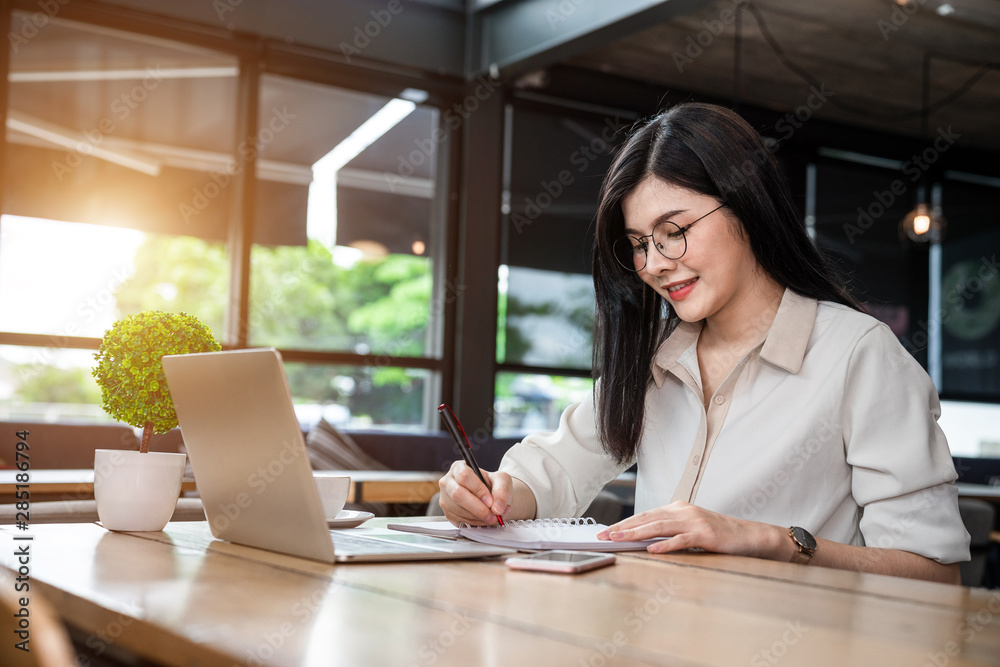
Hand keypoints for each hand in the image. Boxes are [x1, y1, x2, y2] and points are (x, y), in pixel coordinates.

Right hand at [438, 460, 510, 525]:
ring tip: (493, 516)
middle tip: (493, 514)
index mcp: (458, 468)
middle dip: (478, 508)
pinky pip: (461, 521)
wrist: (490, 496)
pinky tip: (485, 518)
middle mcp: (448, 482)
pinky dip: (477, 523)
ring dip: (480, 517)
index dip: (478, 490)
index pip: (464, 476)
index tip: (490, 500)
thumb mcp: (502, 480)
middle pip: (458, 494)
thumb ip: (502, 491)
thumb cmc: (493, 484)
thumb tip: (497, 508)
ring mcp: (446, 499)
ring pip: (459, 510)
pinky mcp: (449, 514)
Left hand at [597, 501, 784, 557]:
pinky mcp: (705, 534)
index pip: (645, 515)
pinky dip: (665, 545)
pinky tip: (652, 550)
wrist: (749, 536)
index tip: (606, 530)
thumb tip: (642, 540)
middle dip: (623, 527)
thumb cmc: (718, 534)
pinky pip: (681, 540)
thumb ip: (669, 530)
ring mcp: (694, 521)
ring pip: (659, 526)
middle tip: (603, 535)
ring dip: (636, 534)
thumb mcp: (690, 528)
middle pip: (647, 518)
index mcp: (678, 508)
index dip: (624, 523)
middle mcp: (683, 510)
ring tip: (619, 539)